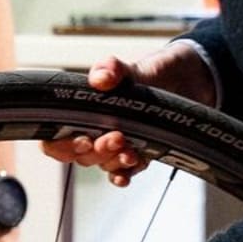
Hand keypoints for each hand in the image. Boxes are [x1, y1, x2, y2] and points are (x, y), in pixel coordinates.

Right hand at [41, 43, 214, 184]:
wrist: (187, 81)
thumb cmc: (150, 72)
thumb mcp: (130, 66)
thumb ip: (111, 69)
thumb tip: (100, 79)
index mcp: (82, 112)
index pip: (55, 139)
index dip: (61, 145)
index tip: (82, 138)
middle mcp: (95, 131)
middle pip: (80, 155)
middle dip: (97, 151)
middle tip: (116, 137)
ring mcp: (116, 145)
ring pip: (103, 165)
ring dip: (113, 162)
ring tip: (130, 151)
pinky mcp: (138, 154)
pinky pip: (123, 172)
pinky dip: (123, 175)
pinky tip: (128, 171)